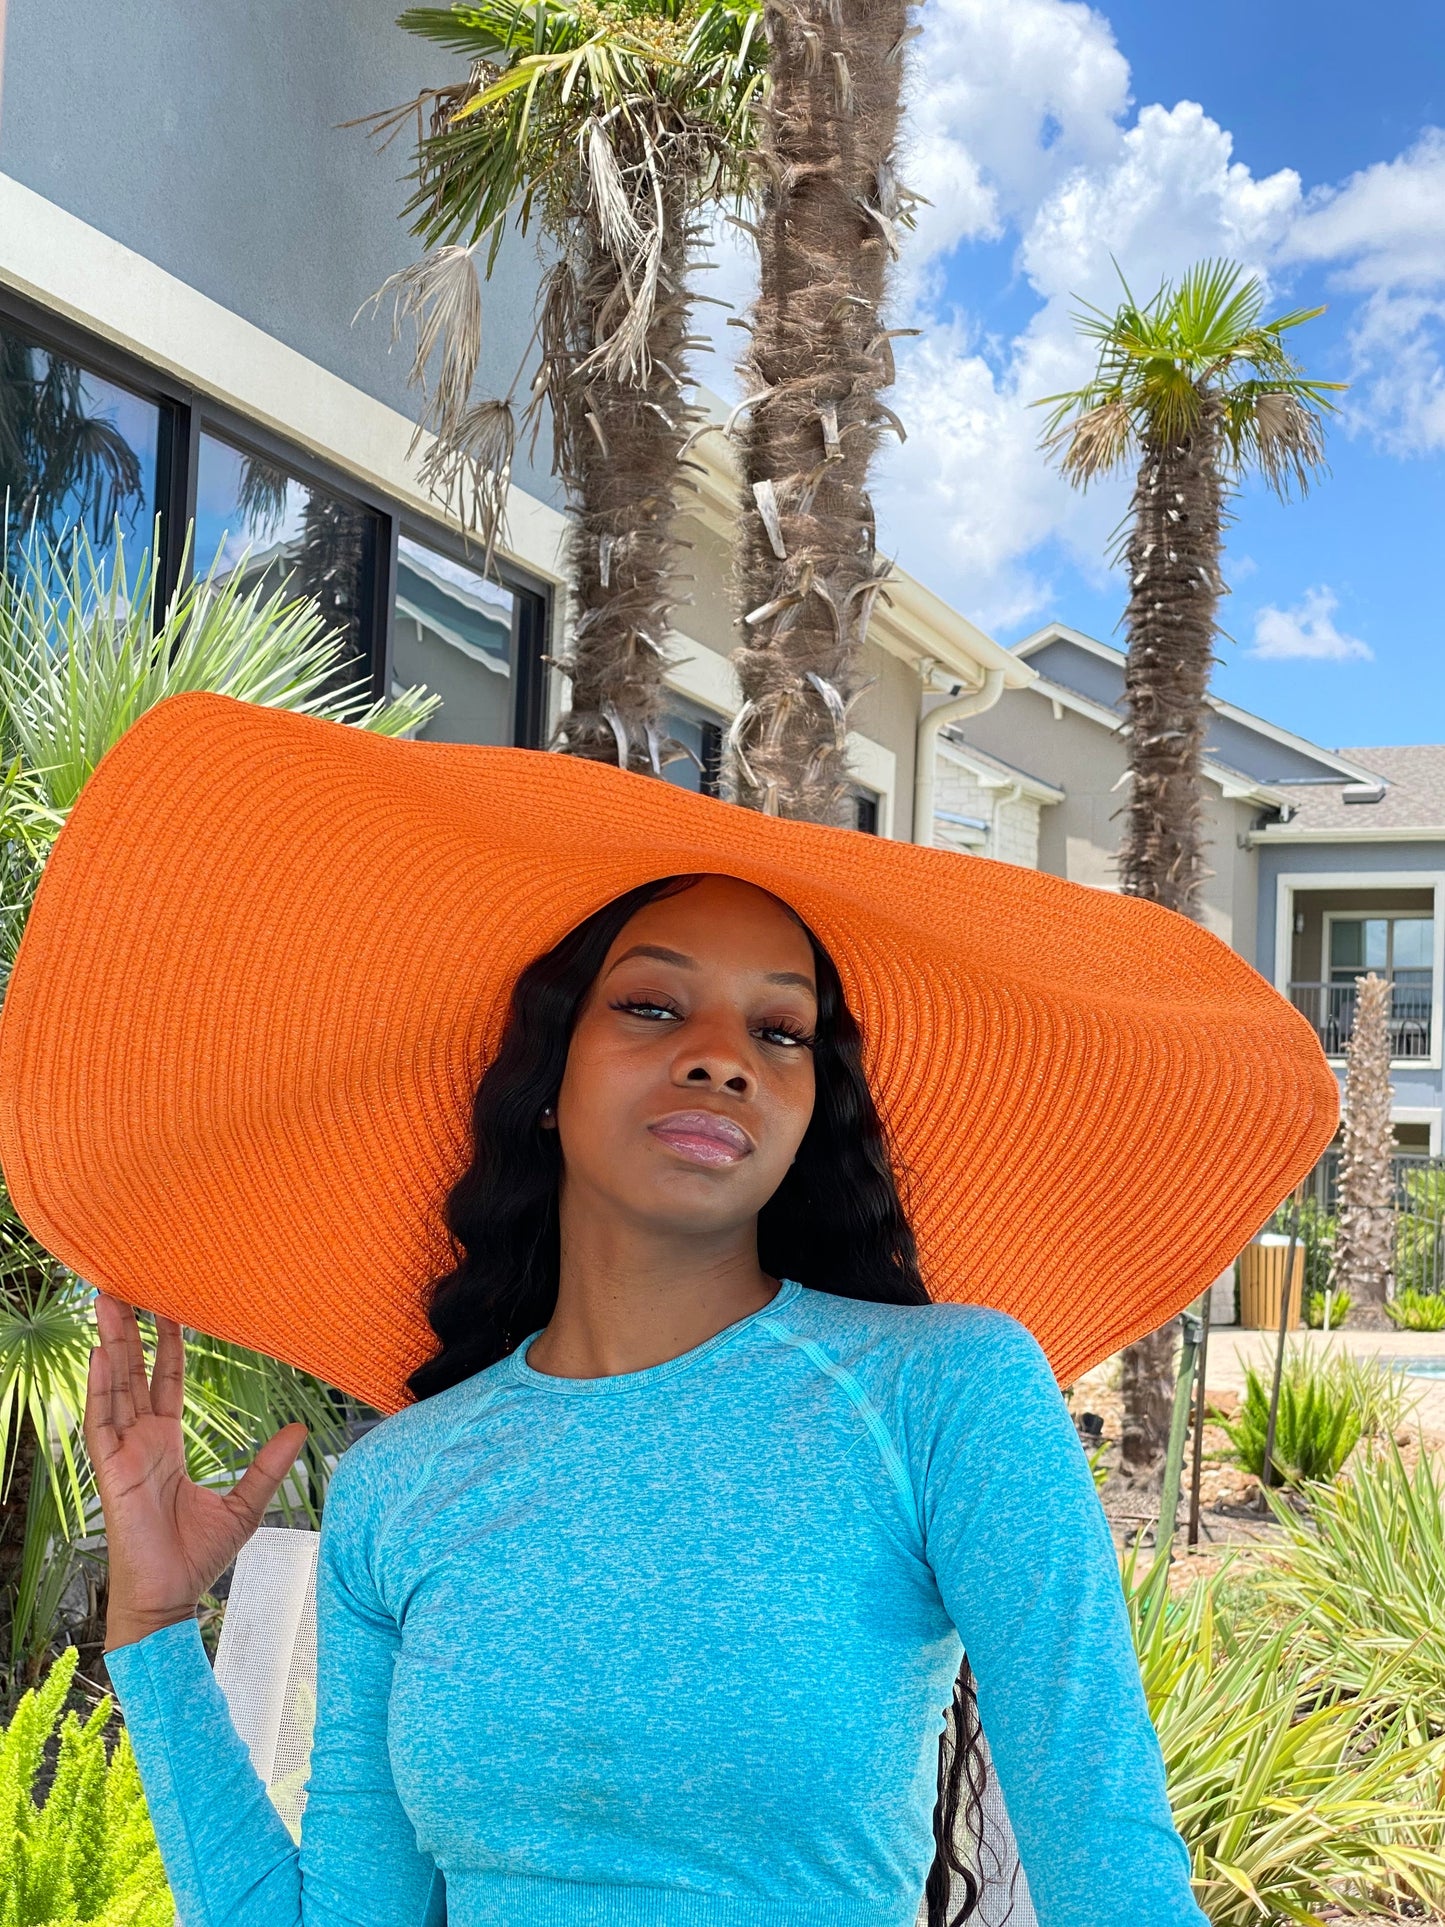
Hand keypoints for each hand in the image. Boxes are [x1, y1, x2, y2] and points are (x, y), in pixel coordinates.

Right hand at [85, 1292, 307, 1652]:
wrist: (170, 1600)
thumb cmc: (198, 1558)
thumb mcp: (245, 1504)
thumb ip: (268, 1465)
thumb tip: (300, 1429)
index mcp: (166, 1446)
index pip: (166, 1383)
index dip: (168, 1346)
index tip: (171, 1309)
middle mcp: (141, 1442)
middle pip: (133, 1374)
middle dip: (130, 1331)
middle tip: (126, 1287)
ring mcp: (122, 1453)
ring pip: (114, 1386)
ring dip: (110, 1344)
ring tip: (108, 1300)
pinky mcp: (110, 1470)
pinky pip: (101, 1421)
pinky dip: (100, 1386)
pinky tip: (101, 1353)